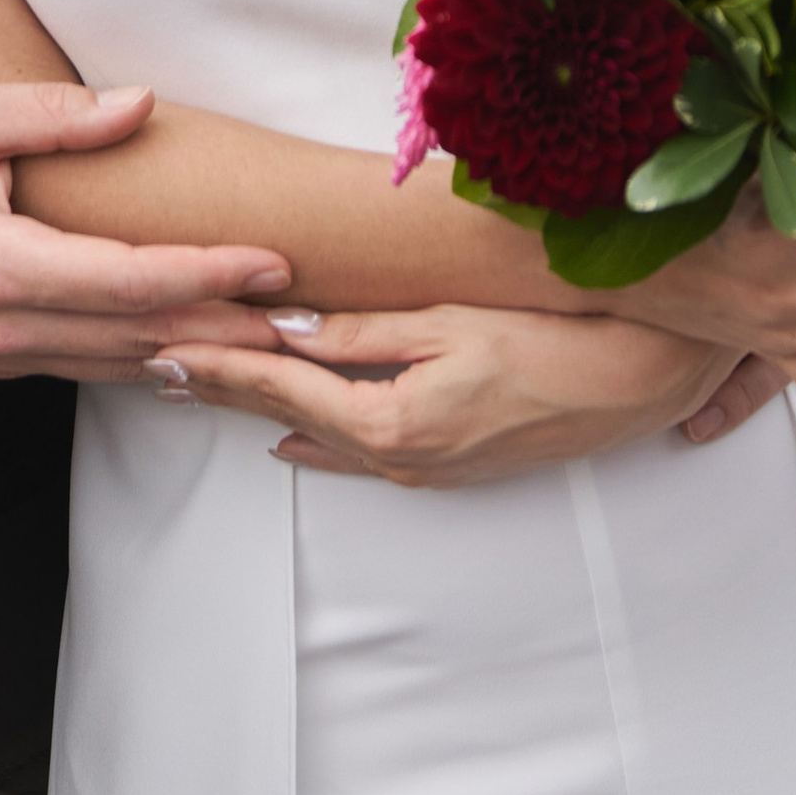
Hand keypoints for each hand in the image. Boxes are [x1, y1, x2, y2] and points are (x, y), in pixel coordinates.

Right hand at [0, 78, 295, 378]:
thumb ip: (53, 114)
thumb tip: (139, 105)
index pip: (127, 281)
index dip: (207, 275)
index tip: (271, 264)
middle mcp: (3, 328)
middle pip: (139, 337)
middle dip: (229, 331)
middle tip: (308, 322)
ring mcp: (0, 357)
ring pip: (120, 364)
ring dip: (201, 355)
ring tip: (276, 341)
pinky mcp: (1, 363)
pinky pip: (90, 367)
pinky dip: (151, 360)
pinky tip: (199, 350)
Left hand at [146, 302, 746, 485]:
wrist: (638, 381)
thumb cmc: (554, 339)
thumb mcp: (450, 322)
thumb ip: (363, 329)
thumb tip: (286, 323)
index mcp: (392, 423)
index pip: (281, 387)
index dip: (219, 363)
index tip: (163, 347)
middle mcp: (398, 461)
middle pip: (287, 418)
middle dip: (222, 389)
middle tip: (157, 364)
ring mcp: (423, 471)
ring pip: (317, 437)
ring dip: (261, 409)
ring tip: (204, 385)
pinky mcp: (446, 468)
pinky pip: (356, 454)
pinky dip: (310, 432)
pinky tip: (283, 431)